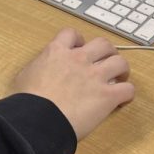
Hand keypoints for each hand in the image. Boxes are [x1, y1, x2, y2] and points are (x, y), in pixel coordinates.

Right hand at [10, 28, 134, 140]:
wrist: (38, 119)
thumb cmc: (27, 100)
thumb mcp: (25, 74)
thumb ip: (39, 66)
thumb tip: (42, 69)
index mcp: (57, 51)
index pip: (72, 34)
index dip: (79, 40)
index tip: (80, 49)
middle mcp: (79, 59)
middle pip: (103, 44)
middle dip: (107, 52)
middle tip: (105, 63)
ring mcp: (95, 76)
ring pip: (120, 62)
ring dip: (121, 70)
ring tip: (119, 79)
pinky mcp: (107, 96)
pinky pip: (128, 89)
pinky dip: (127, 94)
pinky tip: (121, 100)